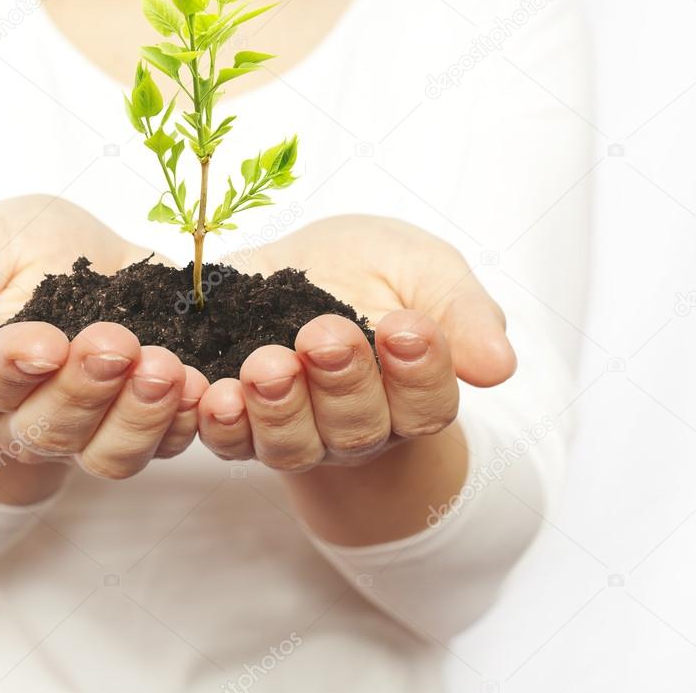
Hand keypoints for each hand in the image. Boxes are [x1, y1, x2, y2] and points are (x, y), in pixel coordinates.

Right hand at [0, 196, 207, 482]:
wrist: (86, 262)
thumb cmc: (20, 251)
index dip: (12, 367)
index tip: (43, 342)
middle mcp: (27, 414)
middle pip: (49, 427)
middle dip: (85, 389)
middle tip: (117, 345)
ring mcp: (88, 427)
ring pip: (108, 452)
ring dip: (139, 416)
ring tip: (166, 370)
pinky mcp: (142, 424)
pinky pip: (162, 445)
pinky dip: (182, 421)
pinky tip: (200, 387)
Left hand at [195, 215, 515, 471]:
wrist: (298, 264)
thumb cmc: (373, 267)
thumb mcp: (424, 269)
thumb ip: (463, 312)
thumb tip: (499, 366)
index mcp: (412, 395)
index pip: (427, 404)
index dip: (419, 372)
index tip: (405, 325)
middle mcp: (357, 426)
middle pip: (358, 428)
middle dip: (342, 383)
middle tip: (325, 336)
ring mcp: (297, 431)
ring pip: (292, 445)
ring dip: (278, 408)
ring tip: (265, 366)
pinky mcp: (241, 423)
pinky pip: (230, 441)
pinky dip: (220, 422)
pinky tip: (211, 393)